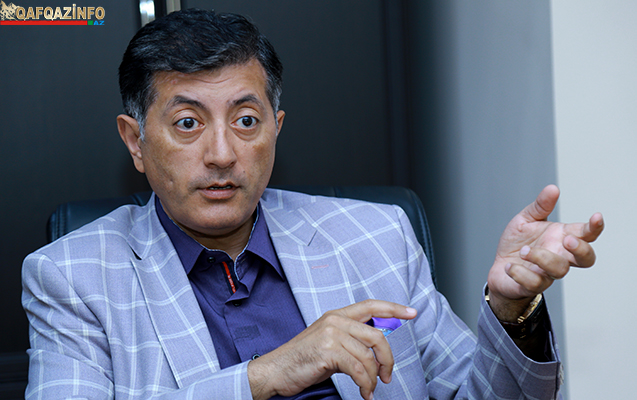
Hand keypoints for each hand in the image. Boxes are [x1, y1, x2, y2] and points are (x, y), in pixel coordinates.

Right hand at [247, 300, 416, 399]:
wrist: (276, 370)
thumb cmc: (303, 360)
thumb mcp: (329, 343)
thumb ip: (351, 340)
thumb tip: (377, 350)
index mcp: (337, 315)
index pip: (371, 305)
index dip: (394, 309)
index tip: (411, 313)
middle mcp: (335, 320)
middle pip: (377, 336)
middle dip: (388, 360)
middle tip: (387, 376)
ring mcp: (331, 334)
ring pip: (369, 357)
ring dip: (374, 378)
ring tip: (369, 389)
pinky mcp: (328, 351)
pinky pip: (359, 370)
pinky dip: (365, 385)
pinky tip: (364, 392)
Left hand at [487, 184, 603, 320]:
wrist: (499, 268)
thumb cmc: (517, 243)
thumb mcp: (525, 220)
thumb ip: (540, 206)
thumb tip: (553, 189)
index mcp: (560, 238)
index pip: (586, 234)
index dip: (594, 227)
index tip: (596, 216)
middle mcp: (559, 256)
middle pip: (586, 259)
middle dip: (581, 249)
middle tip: (566, 240)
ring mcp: (548, 273)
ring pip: (559, 270)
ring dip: (542, 258)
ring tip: (523, 251)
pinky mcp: (532, 285)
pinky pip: (534, 283)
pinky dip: (520, 273)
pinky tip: (509, 266)